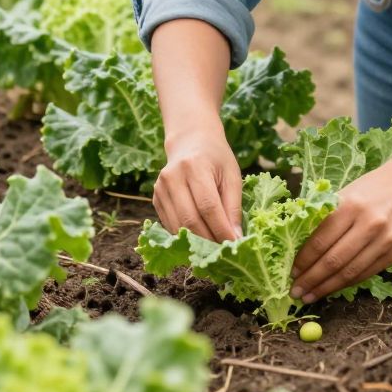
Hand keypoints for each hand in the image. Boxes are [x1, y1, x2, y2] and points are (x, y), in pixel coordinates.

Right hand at [153, 126, 242, 243]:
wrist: (190, 141)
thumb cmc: (216, 158)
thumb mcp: (232, 175)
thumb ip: (234, 206)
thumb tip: (236, 238)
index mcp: (195, 166)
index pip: (208, 206)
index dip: (221, 229)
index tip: (234, 244)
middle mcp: (173, 177)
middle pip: (190, 219)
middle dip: (209, 240)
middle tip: (224, 251)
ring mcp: (160, 188)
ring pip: (178, 226)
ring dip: (197, 242)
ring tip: (214, 247)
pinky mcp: (156, 198)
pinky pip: (170, 225)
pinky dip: (186, 236)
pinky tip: (200, 237)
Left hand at [289, 160, 391, 303]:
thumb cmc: (371, 188)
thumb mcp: (346, 193)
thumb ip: (326, 217)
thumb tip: (299, 245)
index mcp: (351, 205)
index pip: (321, 240)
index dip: (304, 260)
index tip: (292, 272)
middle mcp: (369, 224)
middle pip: (334, 261)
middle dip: (312, 279)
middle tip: (296, 291)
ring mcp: (384, 240)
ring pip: (350, 272)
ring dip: (327, 288)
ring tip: (311, 296)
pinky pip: (366, 274)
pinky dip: (347, 283)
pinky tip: (333, 288)